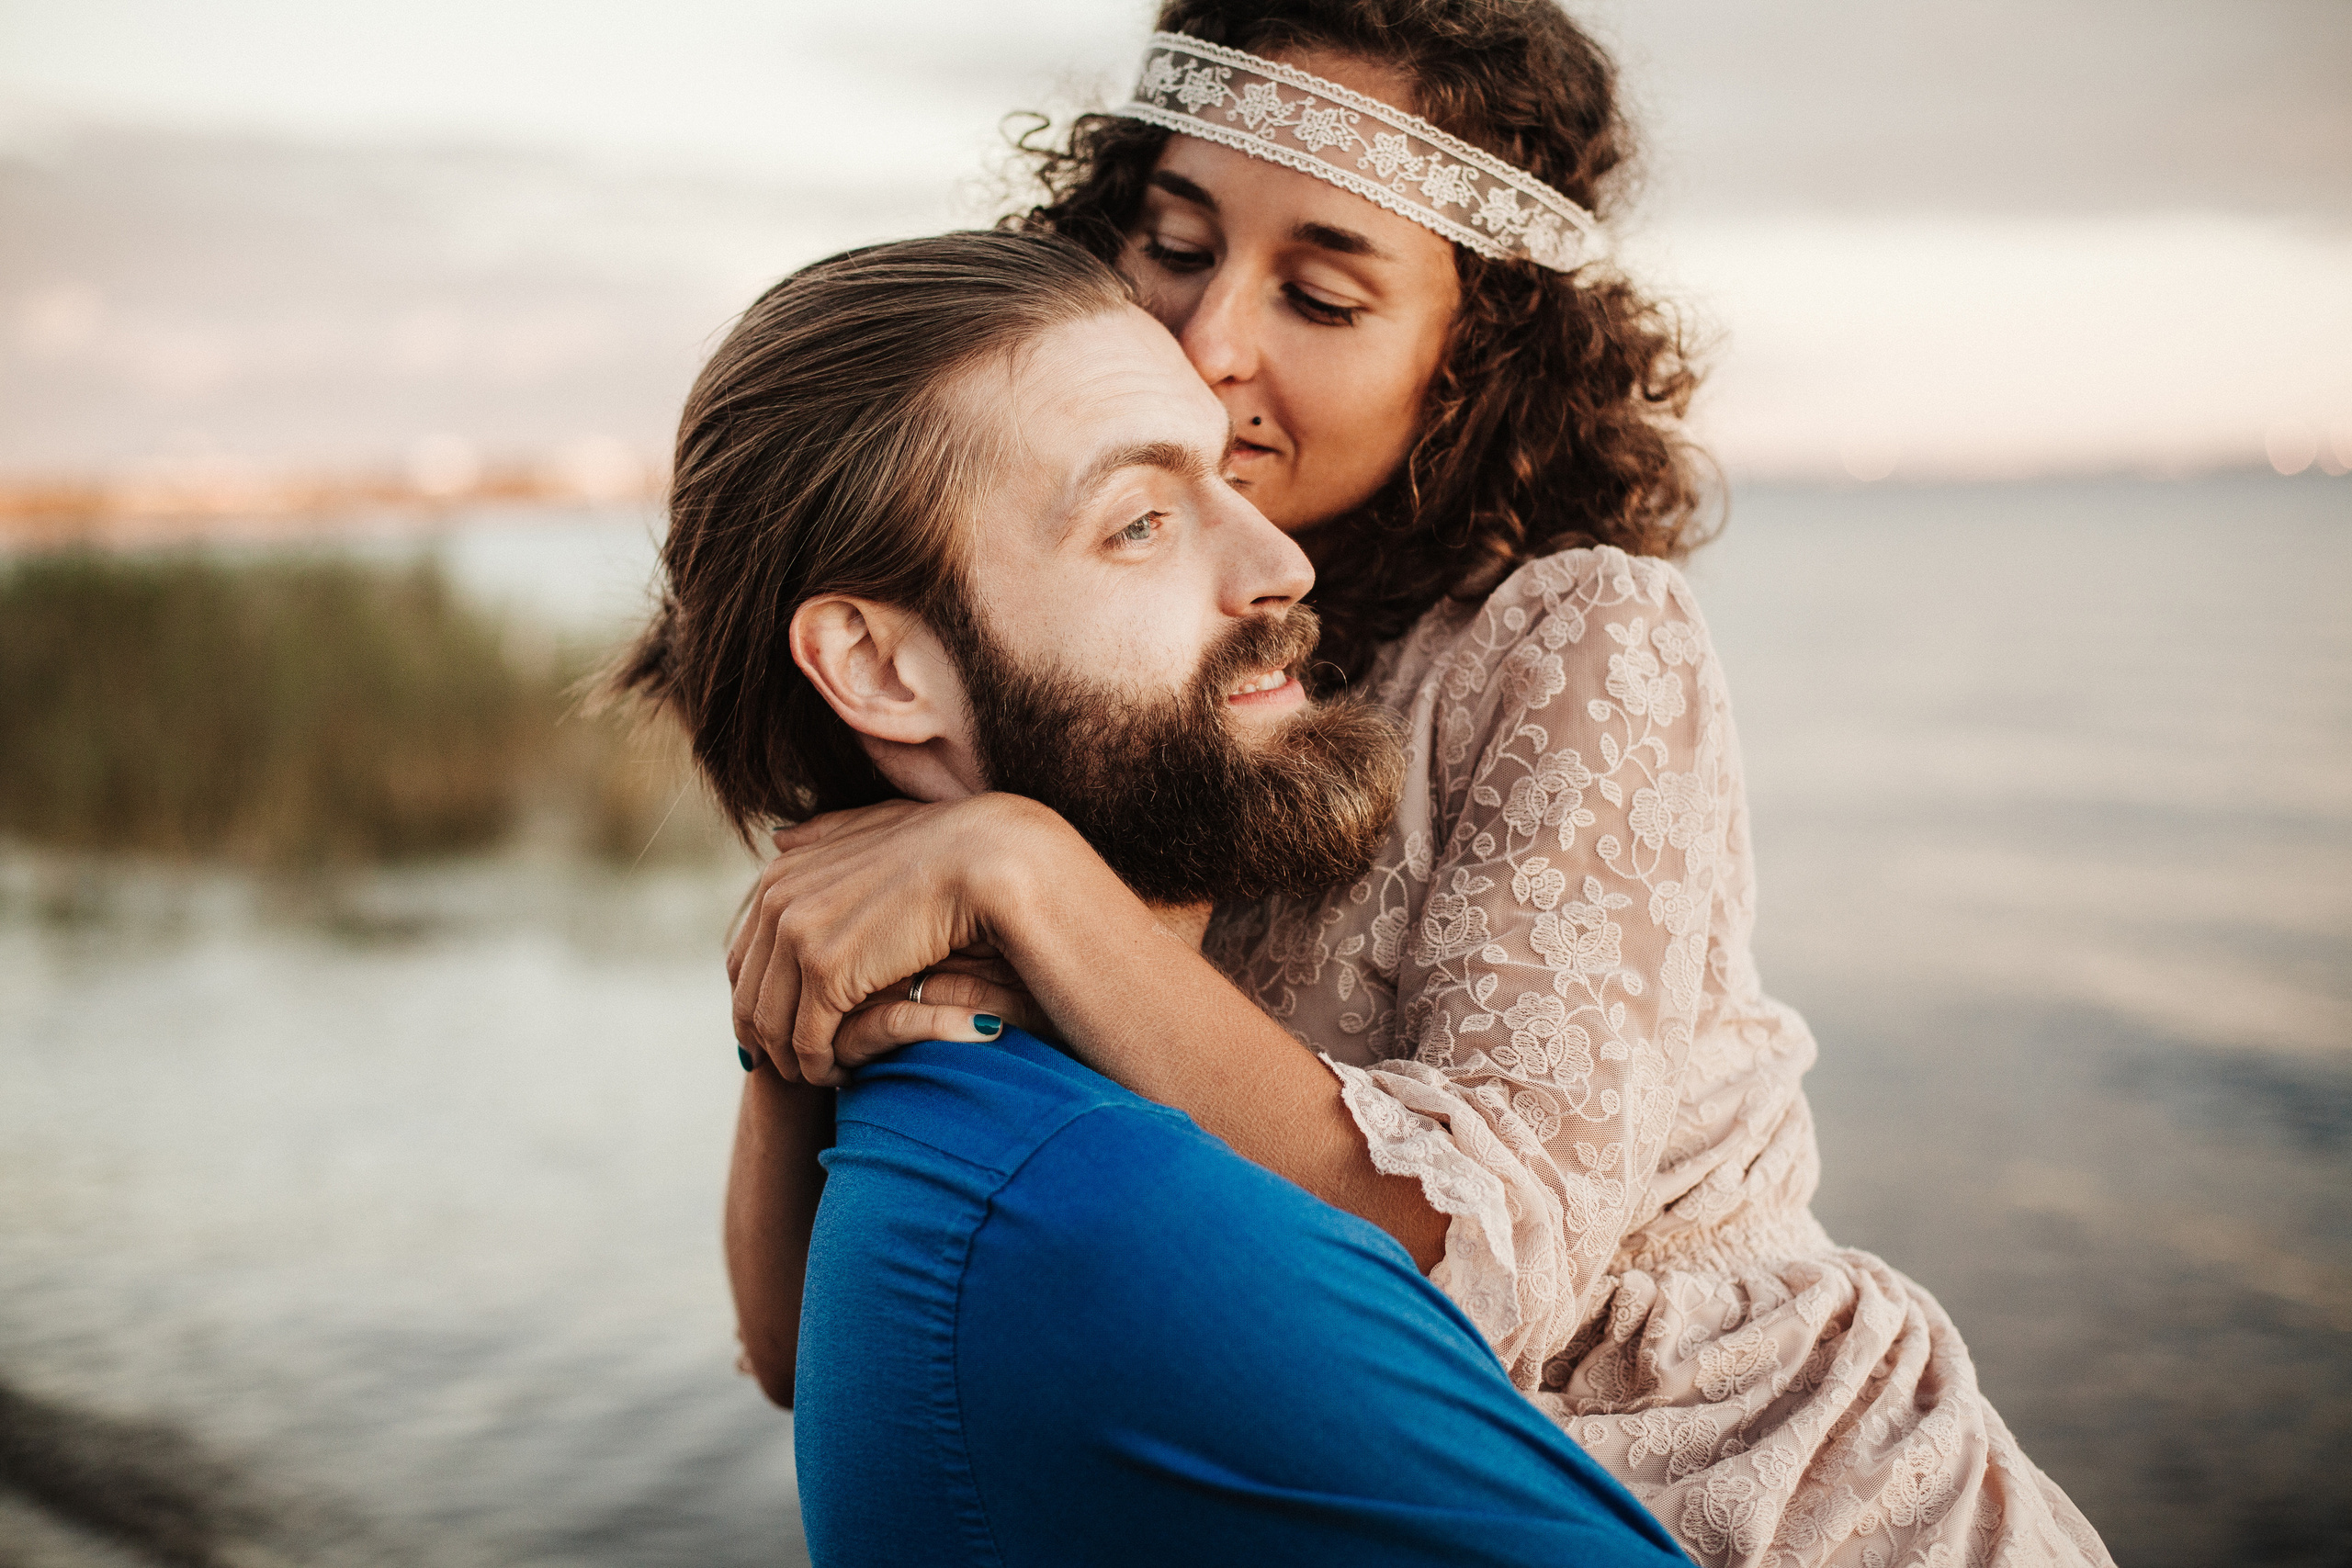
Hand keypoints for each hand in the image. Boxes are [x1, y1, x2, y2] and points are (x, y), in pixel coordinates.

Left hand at [726, 794, 1072, 1083]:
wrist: (984, 857)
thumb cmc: (944, 845)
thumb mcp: (872, 827)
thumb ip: (823, 835)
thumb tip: (778, 841)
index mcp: (782, 875)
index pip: (744, 958)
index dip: (756, 1001)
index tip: (777, 1031)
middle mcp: (778, 903)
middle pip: (749, 996)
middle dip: (766, 1038)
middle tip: (793, 1066)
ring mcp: (798, 936)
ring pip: (771, 1025)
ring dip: (793, 1060)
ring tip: (821, 1074)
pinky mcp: (827, 973)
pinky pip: (808, 1041)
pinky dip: (820, 1067)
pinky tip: (845, 1074)